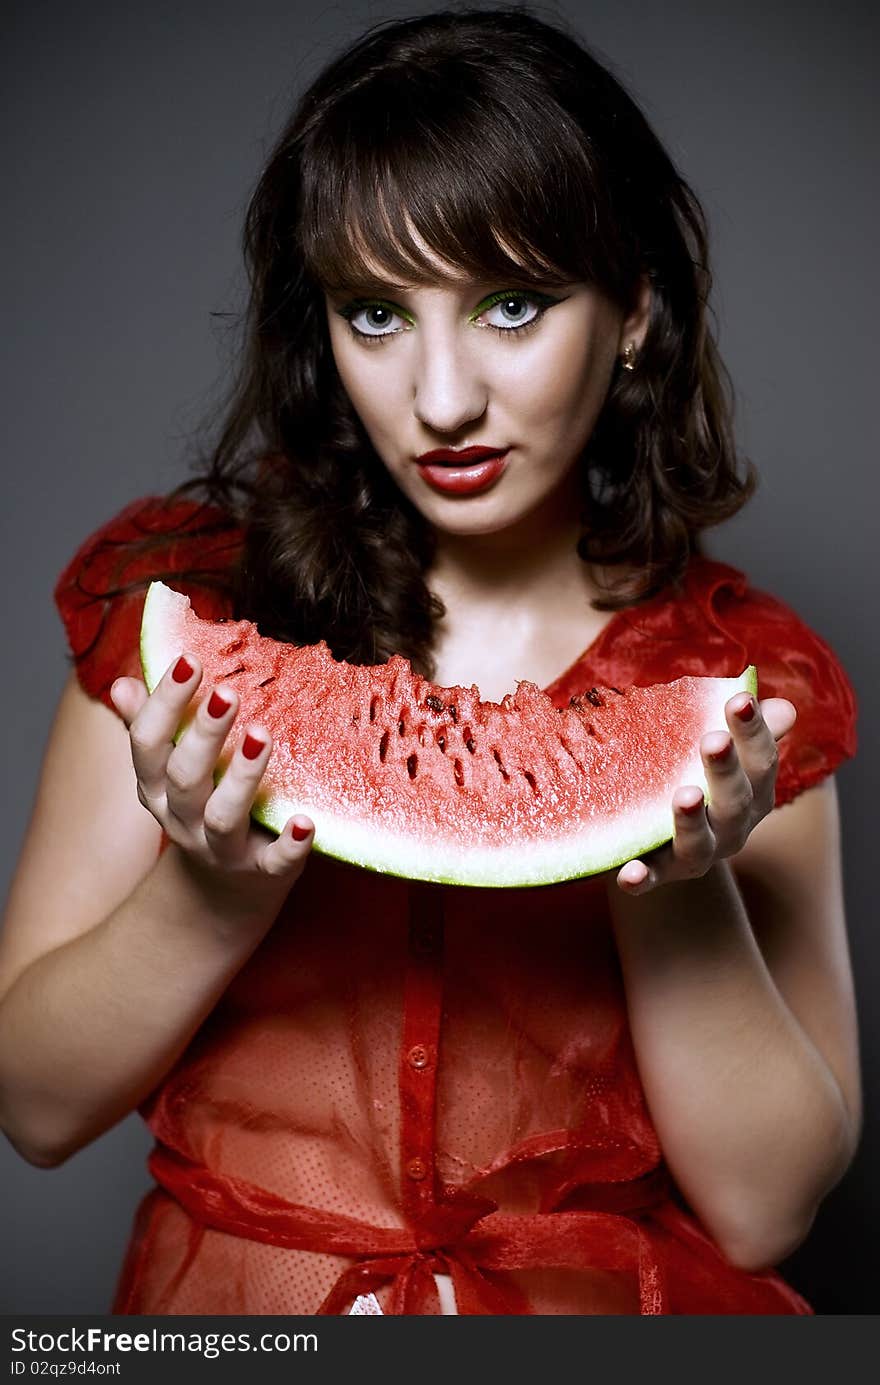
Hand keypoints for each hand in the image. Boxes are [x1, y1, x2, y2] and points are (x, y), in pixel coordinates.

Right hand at [109, 653, 314, 889]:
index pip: (148, 743)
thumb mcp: (170, 771)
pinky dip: (290, 845)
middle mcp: (182, 820)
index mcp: (157, 788)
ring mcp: (221, 849)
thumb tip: (121, 683)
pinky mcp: (262, 872)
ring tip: (262, 736)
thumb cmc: (202, 806)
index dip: (164, 703)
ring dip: (242, 777)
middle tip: (229, 692)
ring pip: (224, 817)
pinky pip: (275, 863)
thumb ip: (150, 727)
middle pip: (186, 777)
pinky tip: (306, 821)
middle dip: (204, 734)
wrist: (225, 888)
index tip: (190, 660)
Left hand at [614, 693, 795, 894]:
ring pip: (698, 843)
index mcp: (752, 796)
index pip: (761, 763)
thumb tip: (783, 707)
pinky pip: (649, 879)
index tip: (739, 699)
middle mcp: (731, 830)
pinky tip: (627, 874)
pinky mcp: (656, 874)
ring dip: (692, 820)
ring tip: (685, 795)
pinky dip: (640, 878)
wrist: (665, 844)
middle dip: (725, 771)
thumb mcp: (722, 755)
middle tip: (714, 740)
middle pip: (735, 802)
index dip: (753, 732)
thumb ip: (748, 732)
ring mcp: (695, 856)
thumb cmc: (700, 782)